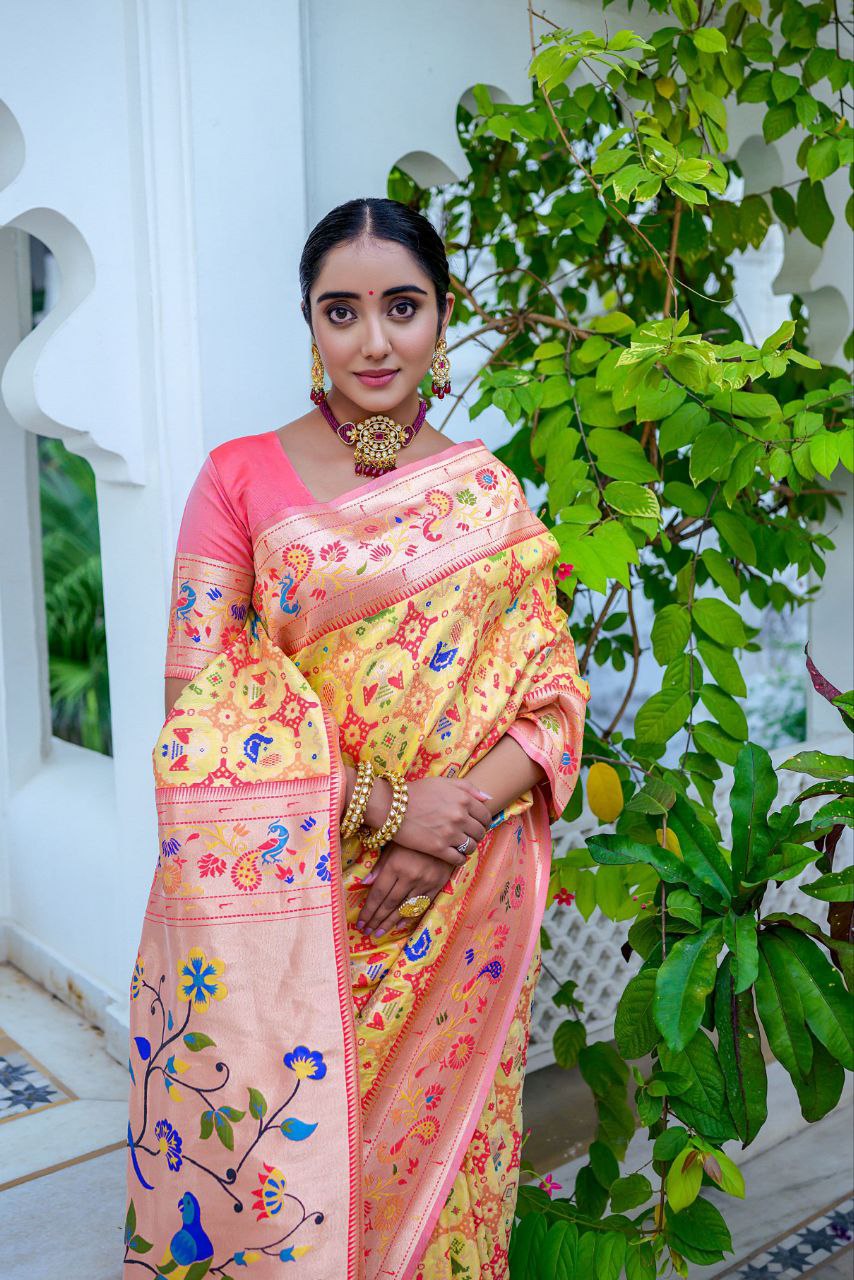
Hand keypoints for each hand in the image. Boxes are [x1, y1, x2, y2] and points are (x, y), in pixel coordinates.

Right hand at [341, 768, 493, 864]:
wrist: (391, 806)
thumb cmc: (416, 792)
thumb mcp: (442, 782)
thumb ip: (467, 787)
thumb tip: (487, 798)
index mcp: (463, 798)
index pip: (485, 816)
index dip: (483, 822)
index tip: (476, 824)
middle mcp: (460, 816)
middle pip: (480, 832)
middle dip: (476, 835)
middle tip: (468, 835)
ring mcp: (450, 833)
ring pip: (471, 846)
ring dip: (468, 847)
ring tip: (460, 845)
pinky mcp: (439, 849)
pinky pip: (459, 859)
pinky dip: (459, 859)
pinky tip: (454, 855)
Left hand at [355, 841, 454, 939]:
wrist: (445, 833)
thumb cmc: (413, 837)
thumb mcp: (393, 845)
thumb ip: (380, 865)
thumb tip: (366, 882)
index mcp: (396, 865)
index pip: (379, 893)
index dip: (368, 909)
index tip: (360, 922)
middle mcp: (410, 877)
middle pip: (389, 903)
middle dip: (376, 919)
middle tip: (366, 931)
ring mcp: (425, 883)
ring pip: (404, 908)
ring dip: (389, 923)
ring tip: (378, 933)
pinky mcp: (437, 886)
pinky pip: (421, 905)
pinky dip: (408, 917)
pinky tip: (398, 925)